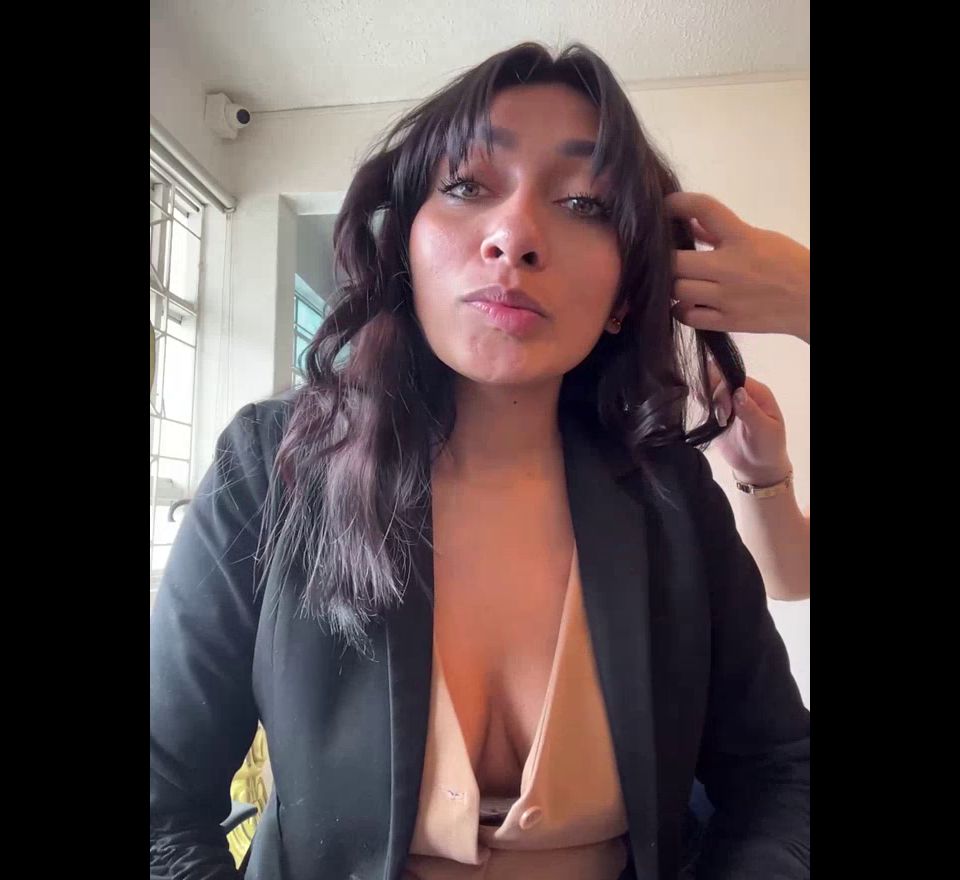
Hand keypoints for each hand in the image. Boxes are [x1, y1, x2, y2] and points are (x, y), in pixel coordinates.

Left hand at [666, 192, 809, 342]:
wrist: (812, 301)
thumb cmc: (786, 264)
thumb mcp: (759, 238)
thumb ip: (720, 232)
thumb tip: (688, 222)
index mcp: (743, 238)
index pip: (705, 209)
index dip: (678, 203)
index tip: (665, 206)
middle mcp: (731, 267)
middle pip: (676, 261)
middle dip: (668, 259)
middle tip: (670, 260)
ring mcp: (728, 297)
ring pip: (678, 290)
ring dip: (674, 285)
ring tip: (681, 282)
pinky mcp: (727, 321)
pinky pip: (687, 316)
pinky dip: (681, 309)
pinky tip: (687, 304)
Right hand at [709, 369, 791, 486]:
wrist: (756, 468)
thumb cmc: (767, 448)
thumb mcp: (764, 430)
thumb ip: (750, 411)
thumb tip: (737, 392)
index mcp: (757, 394)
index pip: (737, 380)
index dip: (726, 389)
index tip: (725, 409)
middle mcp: (742, 395)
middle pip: (722, 383)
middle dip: (717, 398)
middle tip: (721, 419)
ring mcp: (728, 404)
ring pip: (712, 390)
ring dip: (708, 402)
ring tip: (715, 419)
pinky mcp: (716, 415)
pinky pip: (706, 403)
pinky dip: (701, 405)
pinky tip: (701, 410)